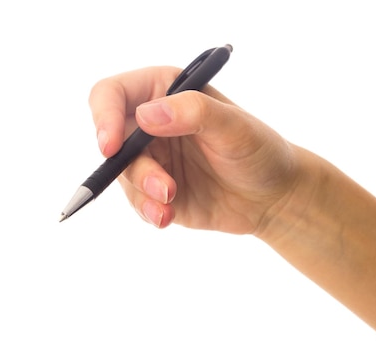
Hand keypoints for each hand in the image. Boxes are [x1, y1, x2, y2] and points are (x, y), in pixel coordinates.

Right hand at [89, 66, 300, 232]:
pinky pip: (135, 201)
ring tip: (171, 203)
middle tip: (164, 188)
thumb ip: (193, 112)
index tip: (111, 147)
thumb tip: (145, 116)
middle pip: (112, 141)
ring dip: (142, 193)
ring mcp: (150, 158)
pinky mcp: (153, 190)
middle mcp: (149, 123)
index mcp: (163, 92)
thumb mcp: (233, 126)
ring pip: (121, 176)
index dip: (103, 116)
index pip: (112, 94)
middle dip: (132, 168)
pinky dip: (147, 211)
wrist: (272, 197)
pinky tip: (168, 216)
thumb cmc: (259, 151)